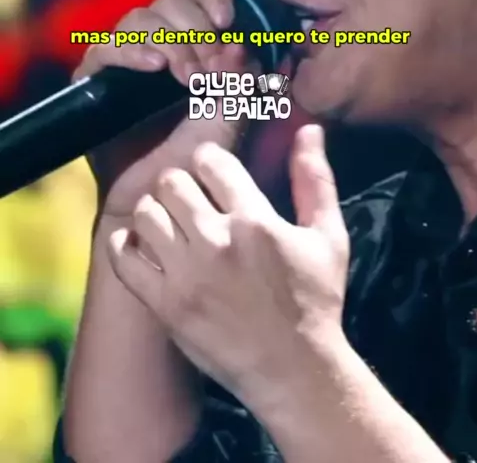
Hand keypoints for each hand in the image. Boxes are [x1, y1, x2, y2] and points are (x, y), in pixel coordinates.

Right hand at [71, 0, 247, 224]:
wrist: (160, 204)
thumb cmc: (199, 164)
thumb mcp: (234, 119)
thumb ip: (245, 81)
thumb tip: (249, 44)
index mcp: (197, 41)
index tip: (227, 20)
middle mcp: (161, 43)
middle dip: (197, 28)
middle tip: (210, 67)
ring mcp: (127, 60)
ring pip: (141, 19)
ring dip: (171, 42)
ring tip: (189, 78)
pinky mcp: (96, 80)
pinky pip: (106, 47)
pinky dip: (132, 50)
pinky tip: (153, 67)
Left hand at [107, 124, 350, 407]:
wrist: (295, 373)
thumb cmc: (315, 301)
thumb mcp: (328, 236)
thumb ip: (315, 178)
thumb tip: (309, 128)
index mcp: (255, 220)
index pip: (210, 160)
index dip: (209, 159)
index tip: (213, 172)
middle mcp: (216, 242)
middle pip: (172, 181)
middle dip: (181, 182)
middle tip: (191, 197)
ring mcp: (186, 275)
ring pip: (146, 213)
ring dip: (156, 211)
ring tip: (170, 222)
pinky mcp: (165, 305)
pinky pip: (124, 258)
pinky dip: (127, 245)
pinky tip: (144, 245)